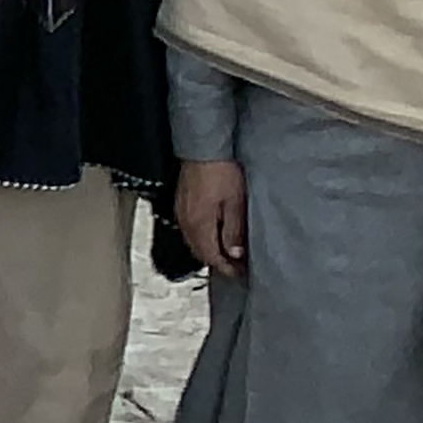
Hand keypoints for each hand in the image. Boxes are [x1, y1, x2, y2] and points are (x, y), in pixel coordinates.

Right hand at [172, 159, 248, 282]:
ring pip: (194, 243)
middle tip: (237, 267)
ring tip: (228, 253)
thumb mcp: (235, 203)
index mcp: (200, 225)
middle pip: (200, 253)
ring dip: (209, 251)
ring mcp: (181, 214)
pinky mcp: (181, 205)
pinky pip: (190, 231)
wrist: (203, 149)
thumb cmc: (221, 172)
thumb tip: (234, 254)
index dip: (227, 268)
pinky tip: (213, 235)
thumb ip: (233, 231)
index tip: (241, 273)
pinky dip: (202, 239)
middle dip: (218, 262)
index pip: (211, 257)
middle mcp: (187, 223)